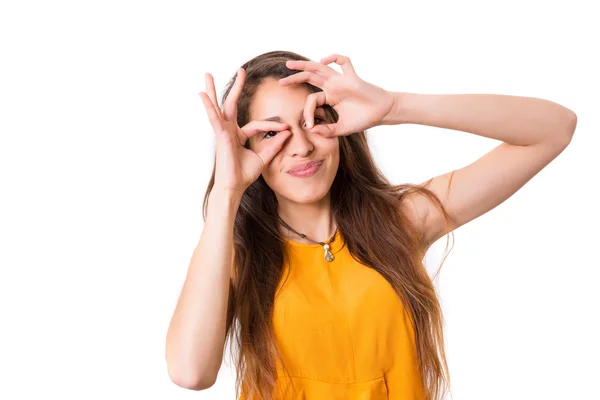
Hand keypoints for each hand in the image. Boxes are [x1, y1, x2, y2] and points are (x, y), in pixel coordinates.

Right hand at [199, 68, 291, 196]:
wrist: (234, 187)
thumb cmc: (244, 175)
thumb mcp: (263, 158)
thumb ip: (274, 145)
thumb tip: (288, 132)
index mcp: (238, 135)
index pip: (258, 124)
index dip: (273, 125)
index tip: (286, 127)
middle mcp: (229, 131)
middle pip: (231, 105)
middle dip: (237, 87)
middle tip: (241, 70)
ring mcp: (223, 132)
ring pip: (218, 107)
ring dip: (213, 90)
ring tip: (207, 75)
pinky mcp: (220, 135)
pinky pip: (214, 118)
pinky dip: (208, 106)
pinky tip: (202, 94)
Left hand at [279, 54, 395, 137]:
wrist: (382, 113)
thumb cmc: (363, 119)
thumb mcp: (341, 128)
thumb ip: (326, 130)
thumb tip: (310, 129)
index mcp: (329, 97)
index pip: (311, 99)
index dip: (307, 112)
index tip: (308, 124)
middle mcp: (333, 86)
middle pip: (310, 77)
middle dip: (295, 78)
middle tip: (281, 81)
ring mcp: (341, 80)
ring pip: (320, 68)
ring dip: (304, 65)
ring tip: (290, 64)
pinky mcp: (352, 78)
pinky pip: (344, 62)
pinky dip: (335, 58)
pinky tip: (324, 60)